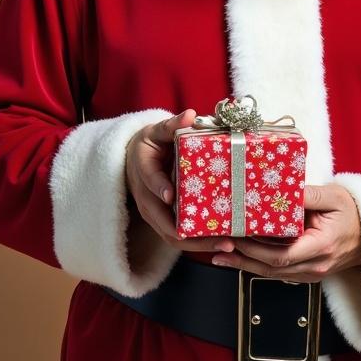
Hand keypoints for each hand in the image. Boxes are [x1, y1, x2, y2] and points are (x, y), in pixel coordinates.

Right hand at [125, 110, 234, 254]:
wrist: (134, 161)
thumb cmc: (149, 146)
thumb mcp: (156, 132)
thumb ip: (172, 125)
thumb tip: (189, 115)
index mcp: (144, 171)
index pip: (151, 181)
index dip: (161, 188)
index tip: (172, 195)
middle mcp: (147, 199)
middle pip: (165, 223)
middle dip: (190, 234)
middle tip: (219, 237)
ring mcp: (154, 214)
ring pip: (173, 237)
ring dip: (199, 244)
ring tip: (227, 244)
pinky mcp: (163, 222)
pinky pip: (179, 238)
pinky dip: (199, 244)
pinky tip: (222, 243)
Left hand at [210, 183, 360, 281]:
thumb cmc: (354, 213)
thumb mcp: (334, 196)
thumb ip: (309, 195)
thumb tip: (284, 191)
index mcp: (321, 245)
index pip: (282, 254)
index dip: (256, 249)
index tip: (237, 237)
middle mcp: (315, 265)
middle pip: (272, 267)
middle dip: (243, 257)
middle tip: (220, 245)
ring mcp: (311, 272)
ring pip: (272, 273)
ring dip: (245, 265)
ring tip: (221, 255)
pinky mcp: (307, 272)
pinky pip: (279, 272)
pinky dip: (258, 265)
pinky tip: (241, 258)